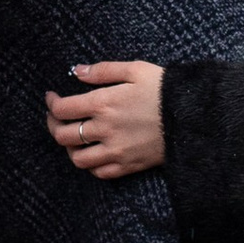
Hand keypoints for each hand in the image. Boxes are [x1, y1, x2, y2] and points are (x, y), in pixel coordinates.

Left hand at [45, 61, 165, 180]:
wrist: (192, 115)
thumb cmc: (164, 89)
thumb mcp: (135, 70)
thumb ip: (103, 71)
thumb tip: (77, 71)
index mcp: (104, 104)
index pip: (62, 110)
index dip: (51, 104)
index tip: (52, 98)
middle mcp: (105, 130)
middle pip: (63, 136)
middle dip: (53, 126)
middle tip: (56, 118)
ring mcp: (115, 151)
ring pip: (78, 159)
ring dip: (69, 149)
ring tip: (72, 139)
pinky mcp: (128, 165)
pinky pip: (100, 173)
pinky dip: (91, 166)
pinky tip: (93, 154)